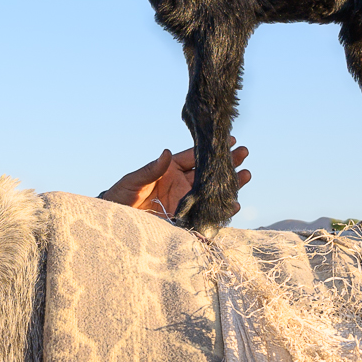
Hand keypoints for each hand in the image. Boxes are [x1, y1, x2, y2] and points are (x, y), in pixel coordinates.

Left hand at [101, 139, 250, 218]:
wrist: (114, 222)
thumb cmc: (119, 196)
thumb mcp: (132, 181)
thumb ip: (150, 169)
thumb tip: (165, 153)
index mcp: (169, 169)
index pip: (194, 156)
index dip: (210, 149)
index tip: (229, 139)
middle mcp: (180, 183)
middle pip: (207, 171)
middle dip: (226, 163)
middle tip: (244, 153)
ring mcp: (184, 201)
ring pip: (211, 191)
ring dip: (228, 184)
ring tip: (246, 175)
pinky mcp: (185, 218)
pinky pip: (205, 213)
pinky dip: (220, 210)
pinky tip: (233, 205)